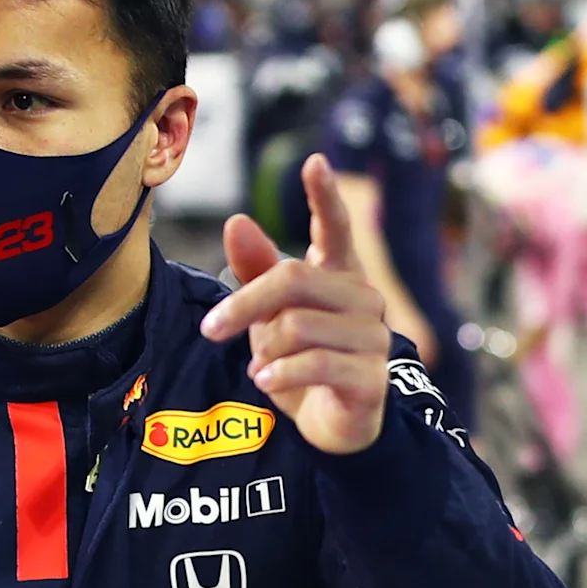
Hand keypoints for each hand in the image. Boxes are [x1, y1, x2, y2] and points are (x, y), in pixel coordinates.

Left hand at [205, 156, 393, 455]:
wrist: (334, 424)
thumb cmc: (303, 359)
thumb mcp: (270, 315)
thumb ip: (256, 271)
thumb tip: (236, 221)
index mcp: (341, 276)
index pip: (337, 229)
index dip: (325, 196)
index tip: (314, 163)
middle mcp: (364, 300)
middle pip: (294, 279)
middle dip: (245, 303)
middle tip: (213, 329)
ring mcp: (373, 339)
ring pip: (299, 325)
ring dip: (266, 350)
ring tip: (262, 367)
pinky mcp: (371, 377)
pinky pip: (316, 364)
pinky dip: (281, 373)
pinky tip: (267, 381)